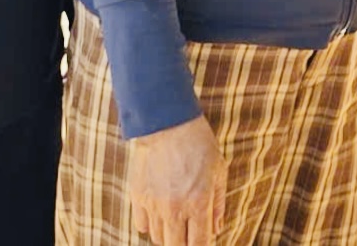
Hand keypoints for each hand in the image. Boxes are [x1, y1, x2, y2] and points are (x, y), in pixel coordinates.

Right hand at [131, 115, 225, 245]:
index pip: (199, 244)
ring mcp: (154, 204)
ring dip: (168, 233)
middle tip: (189, 232)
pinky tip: (159, 212)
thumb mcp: (218, 171)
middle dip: (184, 243)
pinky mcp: (138, 196)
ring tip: (175, 218)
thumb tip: (216, 229)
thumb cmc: (198, 144)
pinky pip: (142, 225)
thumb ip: (218, 204)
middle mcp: (175, 208)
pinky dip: (150, 224)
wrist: (167, 122)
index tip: (202, 239)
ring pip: (158, 238)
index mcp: (198, 202)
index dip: (202, 245)